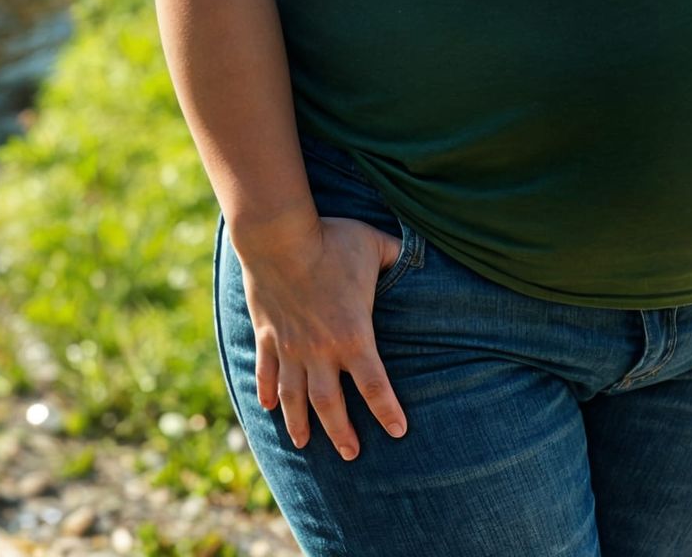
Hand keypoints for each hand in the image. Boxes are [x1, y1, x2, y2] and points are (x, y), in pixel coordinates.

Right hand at [237, 213, 410, 461]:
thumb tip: (425, 250)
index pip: (375, 385)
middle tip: (352, 454)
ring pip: (294, 398)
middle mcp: (320, 350)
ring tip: (303, 444)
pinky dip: (266, 391)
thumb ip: (397, 254)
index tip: (398, 431)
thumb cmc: (331, 239)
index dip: (387, 411)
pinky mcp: (266, 335)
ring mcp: (290, 346)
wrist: (279, 237)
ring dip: (299, 424)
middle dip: (342, 433)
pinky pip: (265, 371)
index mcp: (353, 334)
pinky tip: (267, 407)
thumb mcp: (374, 243)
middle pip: (331, 404)